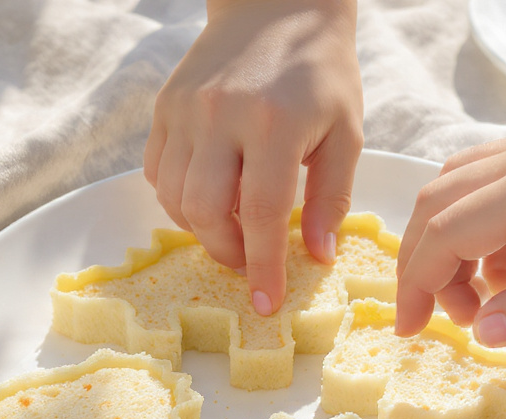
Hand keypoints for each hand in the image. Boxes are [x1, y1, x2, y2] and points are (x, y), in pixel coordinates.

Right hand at [145, 0, 363, 315]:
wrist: (276, 6)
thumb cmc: (320, 72)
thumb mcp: (346, 131)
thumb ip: (332, 198)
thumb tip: (316, 257)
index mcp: (275, 122)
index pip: (262, 213)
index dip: (262, 266)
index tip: (266, 303)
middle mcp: (221, 115)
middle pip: (206, 211)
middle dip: (226, 252)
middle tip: (249, 263)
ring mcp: (186, 110)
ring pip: (175, 197)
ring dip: (202, 229)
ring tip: (233, 229)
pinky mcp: (165, 107)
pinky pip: (158, 172)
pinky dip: (180, 199)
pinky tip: (211, 196)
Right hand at [396, 108, 505, 345]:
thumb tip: (480, 331)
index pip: (443, 233)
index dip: (417, 285)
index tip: (411, 330)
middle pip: (439, 202)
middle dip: (425, 263)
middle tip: (439, 319)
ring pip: (462, 187)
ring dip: (452, 243)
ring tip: (481, 300)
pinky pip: (496, 183)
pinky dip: (485, 227)